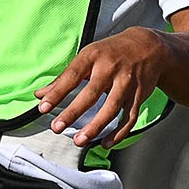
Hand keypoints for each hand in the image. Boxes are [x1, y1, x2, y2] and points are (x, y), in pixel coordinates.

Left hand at [38, 27, 170, 145]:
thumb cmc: (111, 52)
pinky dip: (118, 132)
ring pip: (112, 108)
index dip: (57, 93)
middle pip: (91, 93)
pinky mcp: (138, 95)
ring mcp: (127, 82)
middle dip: (73, 112)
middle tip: (57, 127)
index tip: (43, 108)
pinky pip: (129, 117)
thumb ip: (64, 78)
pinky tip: (105, 143)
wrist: (148, 46)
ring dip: (95, 127)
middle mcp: (111, 68)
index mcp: (93, 56)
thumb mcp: (87, 57)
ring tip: (79, 140)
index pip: (72, 76)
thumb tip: (40, 95)